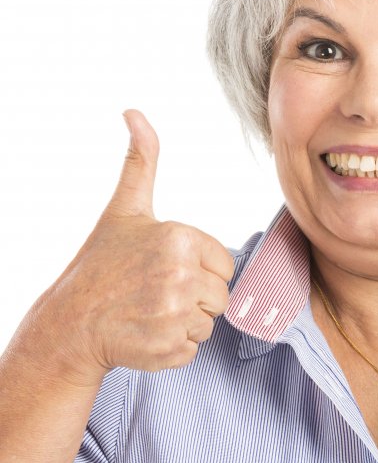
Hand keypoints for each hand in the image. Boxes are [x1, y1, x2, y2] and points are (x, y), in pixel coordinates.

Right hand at [38, 110, 234, 381]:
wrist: (69, 324)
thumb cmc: (101, 264)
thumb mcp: (125, 208)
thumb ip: (141, 162)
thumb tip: (134, 113)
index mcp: (179, 238)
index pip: (223, 263)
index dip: (198, 268)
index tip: (164, 268)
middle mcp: (180, 276)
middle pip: (220, 295)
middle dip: (194, 296)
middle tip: (154, 292)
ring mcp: (174, 315)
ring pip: (209, 323)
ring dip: (184, 322)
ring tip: (149, 312)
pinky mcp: (168, 349)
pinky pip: (193, 349)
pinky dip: (173, 347)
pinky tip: (145, 333)